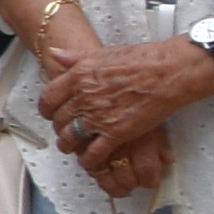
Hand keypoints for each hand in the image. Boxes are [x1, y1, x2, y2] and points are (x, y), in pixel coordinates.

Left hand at [34, 30, 206, 191]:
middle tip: (63, 131)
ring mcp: (98, 117)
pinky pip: (94, 152)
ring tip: (70, 148)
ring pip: (71, 138)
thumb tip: (54, 53)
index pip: (48, 98)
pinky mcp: (116, 133)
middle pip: (59, 119)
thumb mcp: (102, 53)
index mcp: (77, 77)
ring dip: (68, 145)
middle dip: (59, 128)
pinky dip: (89, 160)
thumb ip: (75, 57)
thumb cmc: (140, 60)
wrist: (166, 72)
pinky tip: (90, 161)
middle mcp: (83, 97)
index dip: (47, 109)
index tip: (50, 113)